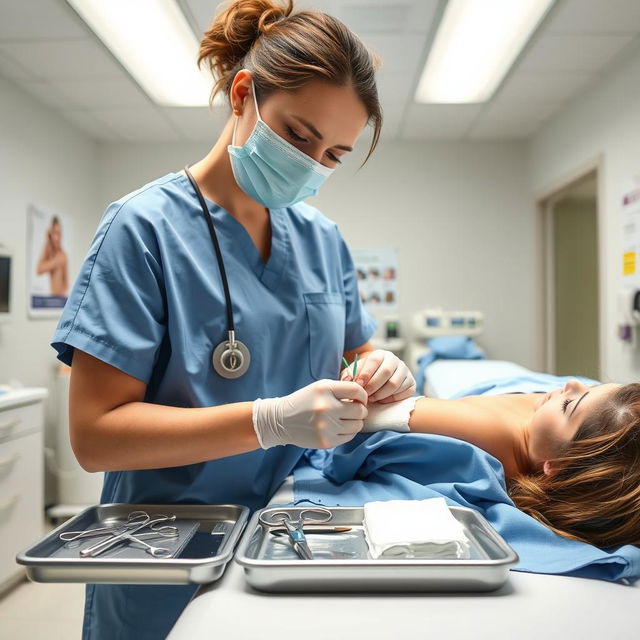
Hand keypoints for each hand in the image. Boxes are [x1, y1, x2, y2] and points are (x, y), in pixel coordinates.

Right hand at [252, 379, 367, 448]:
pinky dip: (348, 432)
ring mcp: (326, 426)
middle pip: (359, 410)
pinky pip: (349, 436)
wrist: (281, 421)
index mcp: (325, 389)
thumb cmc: (304, 402)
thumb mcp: (319, 388)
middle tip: (352, 411)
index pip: (356, 391)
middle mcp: (326, 407)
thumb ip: (341, 389)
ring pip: (357, 425)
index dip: (362, 396)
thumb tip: (363, 398)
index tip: (359, 399)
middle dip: (360, 410)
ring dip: (355, 422)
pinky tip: (339, 427)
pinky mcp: (326, 441)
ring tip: (345, 419)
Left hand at [341, 349, 415, 402]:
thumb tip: (347, 380)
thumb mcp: (355, 373)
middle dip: (373, 385)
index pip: (374, 360)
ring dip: (381, 394)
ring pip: (394, 384)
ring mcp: (405, 371)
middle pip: (386, 372)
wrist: (379, 383)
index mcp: (380, 354)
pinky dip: (391, 399)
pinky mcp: (412, 383)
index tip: (358, 385)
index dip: (366, 373)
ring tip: (372, 399)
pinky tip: (382, 400)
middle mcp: (395, 360)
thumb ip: (349, 375)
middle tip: (365, 395)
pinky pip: (403, 393)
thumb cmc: (365, 377)